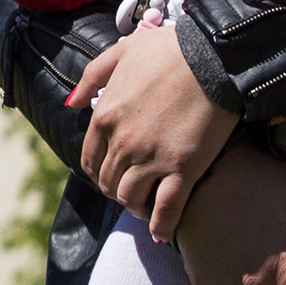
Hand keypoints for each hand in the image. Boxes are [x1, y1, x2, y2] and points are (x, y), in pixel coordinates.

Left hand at [66, 22, 239, 240]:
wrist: (214, 56)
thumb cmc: (170, 50)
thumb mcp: (121, 52)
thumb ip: (91, 77)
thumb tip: (71, 104)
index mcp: (104, 116)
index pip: (89, 160)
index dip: (99, 171)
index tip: (112, 174)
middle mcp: (122, 142)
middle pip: (108, 183)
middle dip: (117, 189)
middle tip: (132, 191)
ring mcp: (151, 158)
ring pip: (131, 199)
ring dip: (136, 208)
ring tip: (146, 209)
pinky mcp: (182, 169)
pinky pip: (165, 210)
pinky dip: (161, 226)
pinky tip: (163, 234)